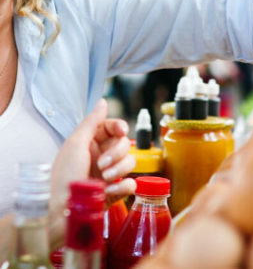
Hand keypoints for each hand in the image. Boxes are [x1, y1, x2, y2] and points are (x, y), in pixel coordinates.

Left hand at [49, 99, 135, 247]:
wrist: (62, 211)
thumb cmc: (64, 176)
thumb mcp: (75, 144)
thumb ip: (92, 122)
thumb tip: (103, 102)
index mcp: (90, 143)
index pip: (113, 128)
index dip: (119, 127)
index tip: (121, 131)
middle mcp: (102, 156)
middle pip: (125, 144)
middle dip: (116, 153)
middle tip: (101, 164)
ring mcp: (110, 174)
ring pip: (131, 162)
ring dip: (119, 169)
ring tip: (104, 179)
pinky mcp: (115, 192)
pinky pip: (131, 184)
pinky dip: (122, 187)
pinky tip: (108, 191)